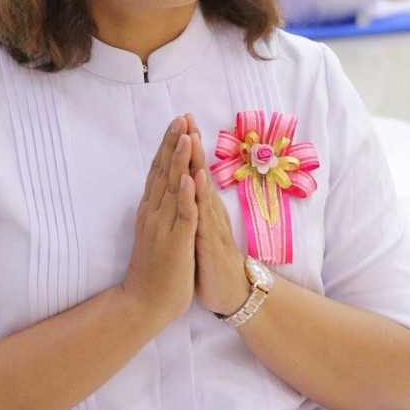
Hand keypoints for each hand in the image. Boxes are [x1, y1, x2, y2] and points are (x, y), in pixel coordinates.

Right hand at [119, 123, 198, 331]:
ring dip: (179, 161)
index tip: (177, 123)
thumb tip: (163, 191)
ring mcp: (164, 227)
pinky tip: (190, 178)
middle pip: (163, 172)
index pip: (160, 172)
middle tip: (180, 117)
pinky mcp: (176, 242)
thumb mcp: (156, 233)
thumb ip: (159, 211)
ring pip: (173, 188)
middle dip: (172, 144)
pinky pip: (182, 216)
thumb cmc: (154, 271)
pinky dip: (187, 196)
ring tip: (185, 136)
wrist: (144, 302)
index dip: (168, 147)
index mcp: (151, 211)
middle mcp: (154, 214)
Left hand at [180, 116, 251, 316]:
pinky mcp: (209, 242)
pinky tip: (196, 179)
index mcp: (202, 208)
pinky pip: (202, 216)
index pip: (193, 171)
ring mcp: (211, 225)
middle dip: (193, 144)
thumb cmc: (212, 261)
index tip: (180, 121)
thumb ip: (196, 208)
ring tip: (192, 136)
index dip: (187, 148)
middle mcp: (209, 211)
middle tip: (186, 116)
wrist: (229, 293)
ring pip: (202, 188)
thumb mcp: (200, 229)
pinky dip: (198, 197)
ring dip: (197, 162)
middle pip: (199, 171)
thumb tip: (189, 186)